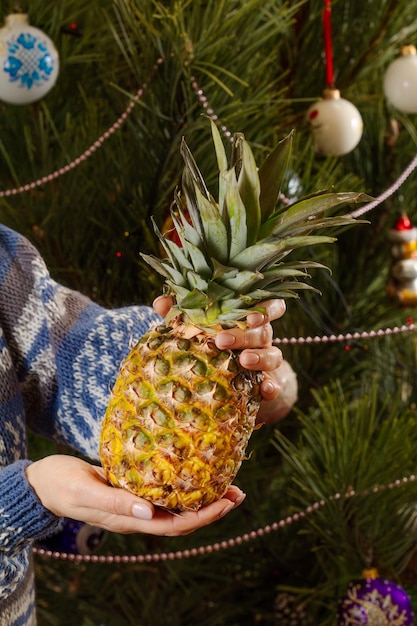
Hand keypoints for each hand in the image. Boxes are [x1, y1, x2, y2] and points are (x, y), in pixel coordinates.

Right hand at [26, 455, 244, 536]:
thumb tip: (149, 512)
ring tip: (225, 481)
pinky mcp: (131, 486)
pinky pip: (163, 488)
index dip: (203, 517)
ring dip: (201, 494)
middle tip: (237, 491)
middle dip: (212, 507)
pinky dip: (181, 481)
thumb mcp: (86, 492)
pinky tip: (192, 468)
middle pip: (182, 516)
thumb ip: (115, 503)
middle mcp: (138, 513)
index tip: (227, 503)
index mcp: (129, 520)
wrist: (43, 482)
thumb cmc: (61, 485)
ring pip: (175, 503)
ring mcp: (135, 501)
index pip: (175, 525)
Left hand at [153, 296, 284, 400]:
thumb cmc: (206, 342)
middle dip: (245, 334)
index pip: (269, 305)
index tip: (250, 315)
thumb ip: (180, 313)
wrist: (218, 378)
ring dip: (260, 357)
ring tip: (243, 361)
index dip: (266, 308)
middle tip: (221, 340)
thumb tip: (160, 302)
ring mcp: (266, 359)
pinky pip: (275, 384)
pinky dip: (271, 386)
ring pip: (275, 355)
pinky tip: (264, 389)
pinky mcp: (266, 382)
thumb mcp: (194, 327)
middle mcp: (261, 336)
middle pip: (264, 330)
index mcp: (248, 317)